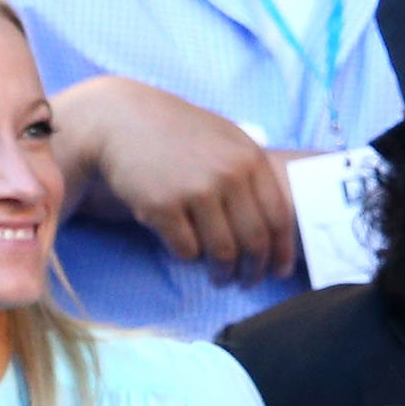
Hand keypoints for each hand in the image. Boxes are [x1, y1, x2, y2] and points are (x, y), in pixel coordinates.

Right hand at [59, 75, 299, 280]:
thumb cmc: (177, 133)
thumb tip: (275, 221)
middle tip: (247, 282)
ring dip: (223, 274)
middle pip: (254, 241)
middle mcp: (227, 175)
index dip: (282, 251)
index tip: (278, 271)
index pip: (279, 217)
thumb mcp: (225, 139)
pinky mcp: (162, 207)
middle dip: (253, 271)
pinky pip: (185, 250)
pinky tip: (186, 252)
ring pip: (222, 252)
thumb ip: (251, 172)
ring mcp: (194, 191)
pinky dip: (188, 257)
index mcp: (249, 159)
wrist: (123, 123)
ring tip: (219, 279)